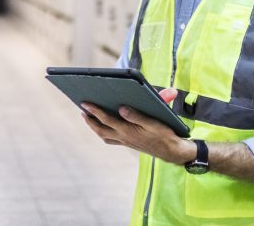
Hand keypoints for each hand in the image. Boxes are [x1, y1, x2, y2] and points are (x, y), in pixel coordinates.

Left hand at [80, 88, 194, 164]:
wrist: (172, 151)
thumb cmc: (164, 135)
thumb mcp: (152, 123)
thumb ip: (137, 115)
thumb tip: (122, 108)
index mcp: (128, 131)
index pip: (106, 120)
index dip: (94, 111)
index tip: (85, 103)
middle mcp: (124, 138)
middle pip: (100, 130)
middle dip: (90, 121)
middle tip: (82, 111)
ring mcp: (126, 142)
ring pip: (104, 136)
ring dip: (95, 127)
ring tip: (88, 118)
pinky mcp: (129, 144)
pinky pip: (111, 139)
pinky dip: (104, 133)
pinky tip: (104, 127)